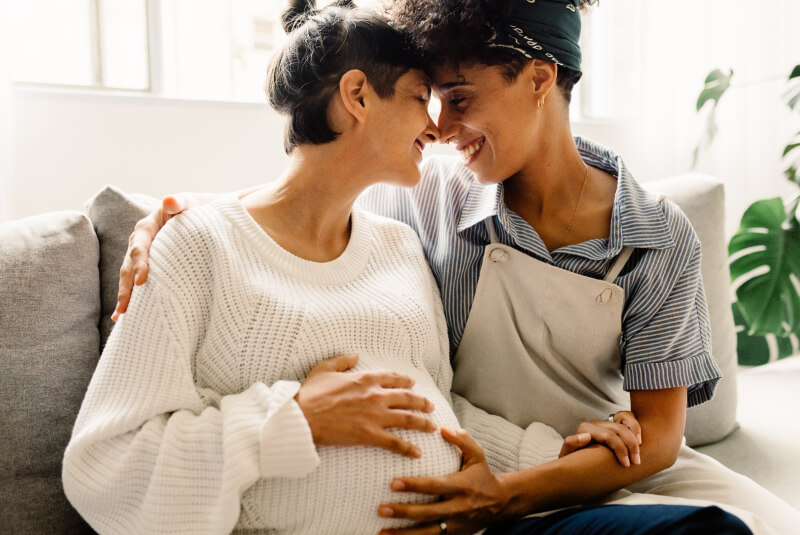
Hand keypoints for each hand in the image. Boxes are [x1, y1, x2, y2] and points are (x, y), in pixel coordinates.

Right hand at [112, 194, 191, 320]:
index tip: (143, 281)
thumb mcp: (188, 203)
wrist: (197, 214)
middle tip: (125, 309)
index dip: (139, 264)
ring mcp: (142, 255)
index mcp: (147, 227)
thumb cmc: (194, 209)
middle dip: (126, 287)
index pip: (140, 247)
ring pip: (129, 276)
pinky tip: (128, 314)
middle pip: (129, 265)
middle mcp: (140, 242)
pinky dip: (133, 296)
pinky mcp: (149, 265)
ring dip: (125, 296)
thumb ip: (179, 202)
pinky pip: (137, 281)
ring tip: (121, 317)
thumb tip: (169, 200)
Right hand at [296, 354, 436, 457]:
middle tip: (430, 406)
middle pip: (407, 398)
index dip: (405, 381)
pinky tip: (418, 453)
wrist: (303, 416)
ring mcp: (374, 416)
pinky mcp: (370, 435)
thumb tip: (354, 355)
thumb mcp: (324, 369)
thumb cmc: (310, 394)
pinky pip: (395, 442)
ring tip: (433, 427)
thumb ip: (341, 361)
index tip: (412, 384)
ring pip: (408, 419)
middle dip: (422, 402)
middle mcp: (375, 395)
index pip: (393, 378)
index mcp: (365, 379)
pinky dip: (408, 448)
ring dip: (423, 423)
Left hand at [377, 428, 511, 534]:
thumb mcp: (478, 455)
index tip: (393, 483)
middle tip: (382, 509)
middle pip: (428, 512)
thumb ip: (462, 440)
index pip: (435, 486)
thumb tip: (443, 428)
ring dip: (404, 534)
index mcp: (462, 486)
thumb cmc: (482, 475)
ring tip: (382, 532)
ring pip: (428, 533)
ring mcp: (456, 524)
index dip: (414, 485)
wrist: (501, 503)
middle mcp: (458, 507)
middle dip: (404, 512)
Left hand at [559, 410, 641, 466]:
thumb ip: (572, 444)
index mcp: (585, 429)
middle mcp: (596, 423)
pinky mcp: (612, 423)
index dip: (620, 449)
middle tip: (637, 462)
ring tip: (641, 449)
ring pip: (625, 419)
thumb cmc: (572, 460)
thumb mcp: (567, 454)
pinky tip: (639, 438)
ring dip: (635, 434)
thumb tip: (586, 436)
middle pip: (619, 429)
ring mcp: (605, 421)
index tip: (626, 464)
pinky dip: (634, 424)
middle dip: (631, 445)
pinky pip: (626, 416)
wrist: (574, 462)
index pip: (609, 436)